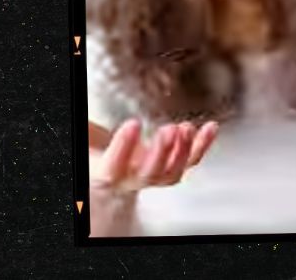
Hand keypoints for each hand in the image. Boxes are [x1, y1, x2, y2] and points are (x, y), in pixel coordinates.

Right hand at [90, 118, 218, 193]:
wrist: (113, 172)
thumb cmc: (99, 155)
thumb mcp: (87, 144)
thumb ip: (86, 132)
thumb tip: (84, 117)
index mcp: (108, 174)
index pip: (113, 166)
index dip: (123, 147)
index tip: (131, 123)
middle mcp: (134, 179)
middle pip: (150, 173)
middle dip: (161, 151)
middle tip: (168, 130)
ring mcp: (157, 175)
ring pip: (174, 171)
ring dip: (184, 149)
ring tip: (186, 127)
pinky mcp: (174, 167)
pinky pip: (192, 161)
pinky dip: (203, 144)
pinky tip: (211, 127)